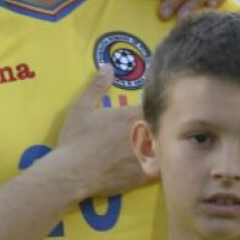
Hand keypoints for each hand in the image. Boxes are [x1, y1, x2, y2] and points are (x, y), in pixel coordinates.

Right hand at [54, 66, 152, 198]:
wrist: (72, 172)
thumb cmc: (75, 138)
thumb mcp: (81, 108)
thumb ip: (97, 86)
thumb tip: (108, 66)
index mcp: (129, 114)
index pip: (155, 106)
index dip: (155, 108)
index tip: (150, 111)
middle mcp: (144, 133)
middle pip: (164, 125)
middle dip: (162, 125)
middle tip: (154, 130)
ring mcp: (148, 154)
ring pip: (167, 146)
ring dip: (165, 145)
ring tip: (160, 148)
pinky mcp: (148, 174)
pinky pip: (165, 167)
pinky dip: (164, 164)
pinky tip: (157, 164)